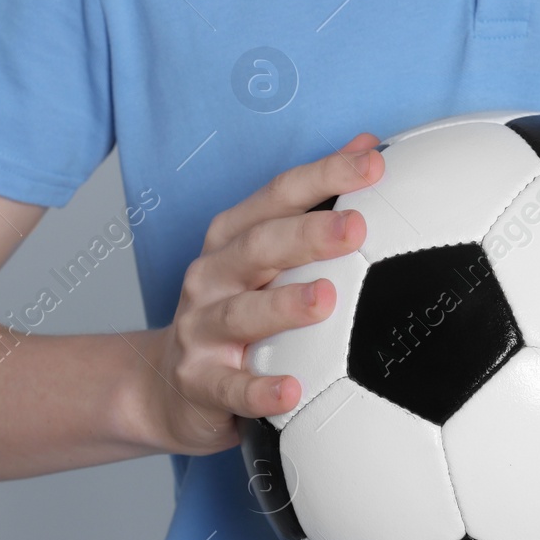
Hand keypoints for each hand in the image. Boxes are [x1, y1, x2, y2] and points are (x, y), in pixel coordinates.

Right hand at [135, 135, 383, 455]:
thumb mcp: (266, 256)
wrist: (166, 386)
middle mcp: (213, 276)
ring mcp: (201, 329)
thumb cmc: (233, 310)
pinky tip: (291, 391)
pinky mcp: (200, 382)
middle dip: (308, 234)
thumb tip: (371, 147)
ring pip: (241, 313)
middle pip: (259, 246)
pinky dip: (259, 391)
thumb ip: (314, 206)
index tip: (373, 162)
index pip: (279, 196)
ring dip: (283, 306)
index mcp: (234, 238)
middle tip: (357, 228)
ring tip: (325, 300)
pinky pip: (231, 388)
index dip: (325, 175)